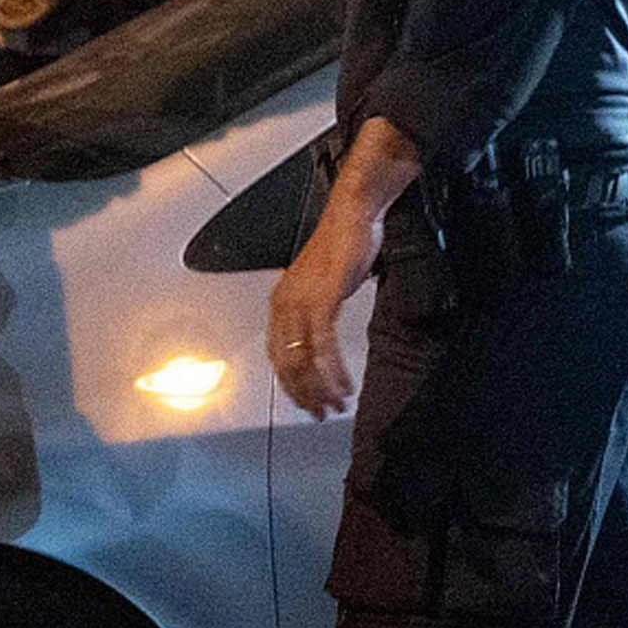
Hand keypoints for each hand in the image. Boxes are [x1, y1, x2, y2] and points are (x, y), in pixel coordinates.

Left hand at [268, 193, 382, 416]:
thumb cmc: (341, 244)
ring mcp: (301, 303)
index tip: (306, 402)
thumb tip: (321, 339)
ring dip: (322, 388)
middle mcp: (284, 304)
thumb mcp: (323, 283)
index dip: (291, 385)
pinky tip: (345, 383)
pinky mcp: (322, 300)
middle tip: (321, 412)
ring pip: (304, 360)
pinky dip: (334, 370)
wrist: (352, 215)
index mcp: (281, 302)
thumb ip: (317, 310)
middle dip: (305, 394)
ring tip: (337, 403)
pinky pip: (323, 347)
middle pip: (287, 365)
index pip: (276, 356)